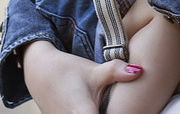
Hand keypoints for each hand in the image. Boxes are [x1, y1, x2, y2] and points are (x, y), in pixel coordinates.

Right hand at [23, 40, 142, 113]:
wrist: (39, 71)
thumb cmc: (68, 70)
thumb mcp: (93, 71)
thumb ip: (116, 72)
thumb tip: (140, 71)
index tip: (131, 109)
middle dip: (111, 112)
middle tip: (116, 105)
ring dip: (102, 113)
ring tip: (105, 104)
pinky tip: (95, 106)